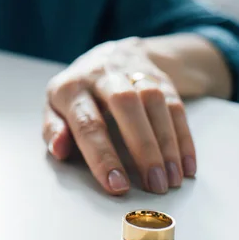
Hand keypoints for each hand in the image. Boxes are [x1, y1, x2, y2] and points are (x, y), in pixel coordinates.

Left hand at [43, 38, 195, 195]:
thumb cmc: (79, 92)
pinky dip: (183, 136)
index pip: (87, 121)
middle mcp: (102, 75)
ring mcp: (132, 71)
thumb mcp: (55, 107)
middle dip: (142, 146)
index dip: (102, 155)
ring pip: (153, 100)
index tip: (116, 185)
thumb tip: (58, 149)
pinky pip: (174, 103)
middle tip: (154, 185)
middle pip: (124, 103)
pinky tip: (186, 165)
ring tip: (171, 180)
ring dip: (166, 143)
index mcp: (71, 88)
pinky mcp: (158, 76)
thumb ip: (53, 130)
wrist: (111, 53)